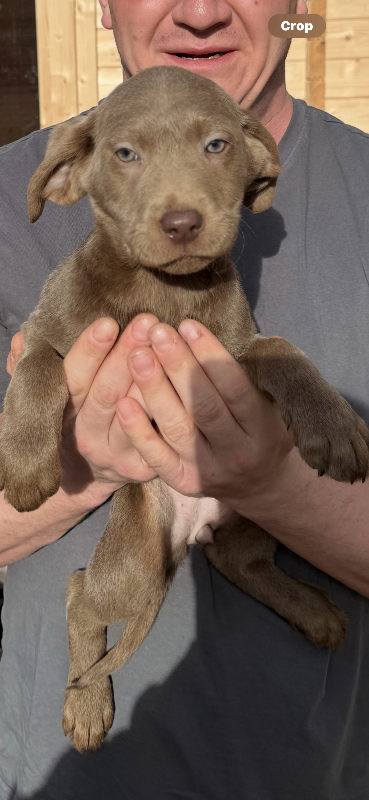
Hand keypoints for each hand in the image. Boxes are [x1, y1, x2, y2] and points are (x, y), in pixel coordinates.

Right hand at [6, 316, 160, 495]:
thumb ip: (33, 369)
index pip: (73, 380)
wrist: (85, 477)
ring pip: (136, 412)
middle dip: (127, 353)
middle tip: (146, 322)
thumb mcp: (47, 398)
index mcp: (62, 413)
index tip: (108, 323)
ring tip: (168, 342)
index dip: (90, 352)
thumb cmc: (72, 419)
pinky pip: (160, 435)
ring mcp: (116, 454)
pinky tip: (184, 378)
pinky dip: (173, 406)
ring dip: (154, 375)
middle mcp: (86, 435)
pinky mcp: (143, 468)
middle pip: (107, 392)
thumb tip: (22, 341)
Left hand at [117, 320, 295, 511]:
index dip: (210, 354)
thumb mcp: (271, 405)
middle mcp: (237, 452)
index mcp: (263, 428)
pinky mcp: (183, 482)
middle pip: (204, 406)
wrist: (257, 485)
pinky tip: (122, 403)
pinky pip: (157, 458)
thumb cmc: (259, 431)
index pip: (235, 387)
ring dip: (154, 389)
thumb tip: (254, 337)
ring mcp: (208, 470)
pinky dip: (140, 432)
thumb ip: (255, 375)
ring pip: (177, 428)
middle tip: (157, 333)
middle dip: (178, 366)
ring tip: (137, 355)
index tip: (187, 325)